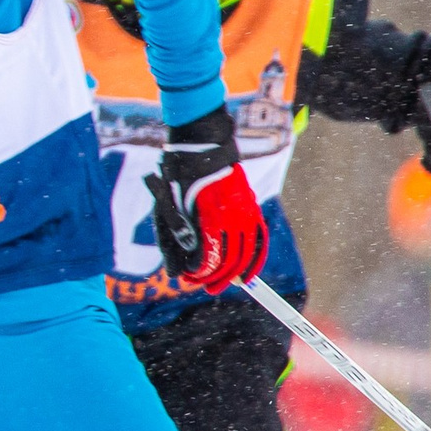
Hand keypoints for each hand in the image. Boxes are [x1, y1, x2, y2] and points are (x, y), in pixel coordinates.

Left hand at [146, 107, 266, 294]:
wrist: (203, 145)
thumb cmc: (180, 174)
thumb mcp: (170, 203)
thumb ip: (176, 236)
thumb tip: (176, 269)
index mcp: (211, 213)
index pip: (209, 255)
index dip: (200, 271)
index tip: (190, 276)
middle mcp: (233, 214)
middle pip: (229, 259)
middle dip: (216, 277)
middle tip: (204, 285)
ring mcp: (246, 211)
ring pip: (246, 253)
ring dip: (235, 273)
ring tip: (225, 284)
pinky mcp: (252, 207)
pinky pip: (259, 240)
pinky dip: (255, 259)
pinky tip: (247, 274)